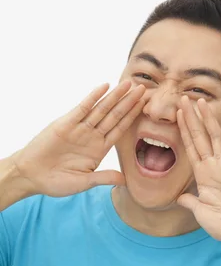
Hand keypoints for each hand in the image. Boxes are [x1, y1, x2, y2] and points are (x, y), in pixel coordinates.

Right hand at [11, 81, 145, 197]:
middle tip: (144, 89)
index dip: (132, 118)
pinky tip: (104, 87)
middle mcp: (91, 135)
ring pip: (101, 109)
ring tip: (129, 84)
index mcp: (99, 149)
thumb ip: (103, 178)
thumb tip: (125, 181)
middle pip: (114, 115)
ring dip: (115, 96)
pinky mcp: (65, 123)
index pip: (120, 129)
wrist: (31, 176)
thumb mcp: (83, 182)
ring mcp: (79, 128)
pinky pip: (82, 108)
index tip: (145, 107)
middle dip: (129, 102)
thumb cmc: (56, 181)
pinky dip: (93, 97)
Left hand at [176, 96, 220, 245]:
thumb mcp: (201, 212)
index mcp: (203, 176)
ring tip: (198, 100)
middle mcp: (214, 168)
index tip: (176, 115)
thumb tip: (180, 197)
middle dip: (191, 118)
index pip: (191, 148)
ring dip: (206, 119)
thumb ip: (191, 202)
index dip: (183, 131)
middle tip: (183, 98)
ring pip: (214, 137)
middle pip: (200, 137)